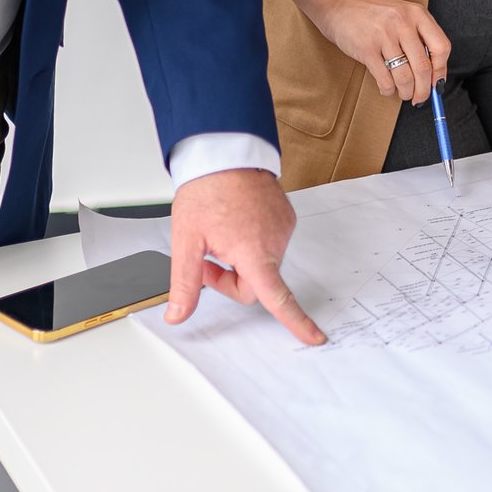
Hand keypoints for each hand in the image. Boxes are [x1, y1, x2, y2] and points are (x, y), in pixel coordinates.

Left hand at [164, 168, 322, 344]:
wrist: (224, 153)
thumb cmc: (207, 190)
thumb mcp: (186, 240)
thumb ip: (184, 283)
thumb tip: (177, 315)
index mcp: (254, 253)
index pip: (277, 297)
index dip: (296, 322)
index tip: (314, 338)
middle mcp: (275, 242)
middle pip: (257, 283)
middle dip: (230, 280)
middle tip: (206, 259)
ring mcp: (283, 228)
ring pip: (261, 263)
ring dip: (240, 259)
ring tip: (219, 232)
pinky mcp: (285, 217)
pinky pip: (270, 243)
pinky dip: (251, 242)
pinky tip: (235, 221)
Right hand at [318, 0, 449, 105]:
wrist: (339, 4)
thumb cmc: (374, 14)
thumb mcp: (403, 15)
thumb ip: (420, 38)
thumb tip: (434, 74)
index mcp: (417, 14)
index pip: (441, 47)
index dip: (441, 71)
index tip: (437, 84)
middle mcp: (403, 23)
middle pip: (423, 67)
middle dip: (424, 90)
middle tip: (421, 98)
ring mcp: (384, 36)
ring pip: (405, 77)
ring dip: (406, 92)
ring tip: (404, 93)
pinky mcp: (366, 49)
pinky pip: (385, 79)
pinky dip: (388, 90)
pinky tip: (387, 88)